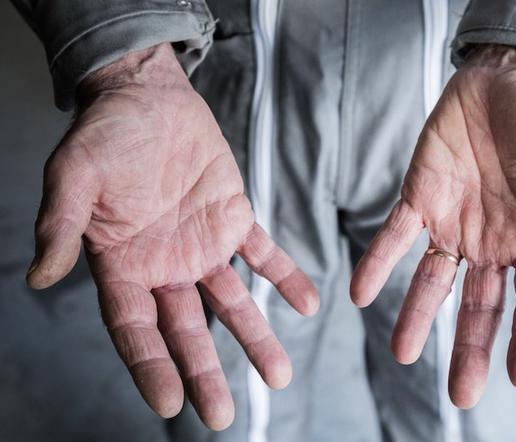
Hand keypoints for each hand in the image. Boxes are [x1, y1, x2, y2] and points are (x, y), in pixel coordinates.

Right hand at [27, 43, 318, 428]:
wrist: (148, 97)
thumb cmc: (105, 134)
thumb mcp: (74, 175)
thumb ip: (62, 224)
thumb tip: (40, 276)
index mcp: (122, 264)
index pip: (135, 329)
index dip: (150, 366)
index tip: (170, 403)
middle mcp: (164, 266)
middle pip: (185, 329)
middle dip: (203, 371)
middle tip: (221, 415)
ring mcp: (202, 246)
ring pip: (230, 302)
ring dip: (254, 337)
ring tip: (279, 376)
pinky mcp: (233, 220)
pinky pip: (262, 254)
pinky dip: (284, 277)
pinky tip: (306, 304)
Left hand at [351, 45, 515, 407]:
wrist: (505, 77)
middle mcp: (493, 243)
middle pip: (481, 305)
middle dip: (469, 348)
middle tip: (461, 394)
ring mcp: (453, 224)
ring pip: (432, 281)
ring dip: (417, 316)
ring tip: (403, 352)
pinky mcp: (419, 199)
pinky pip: (394, 237)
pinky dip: (377, 263)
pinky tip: (360, 292)